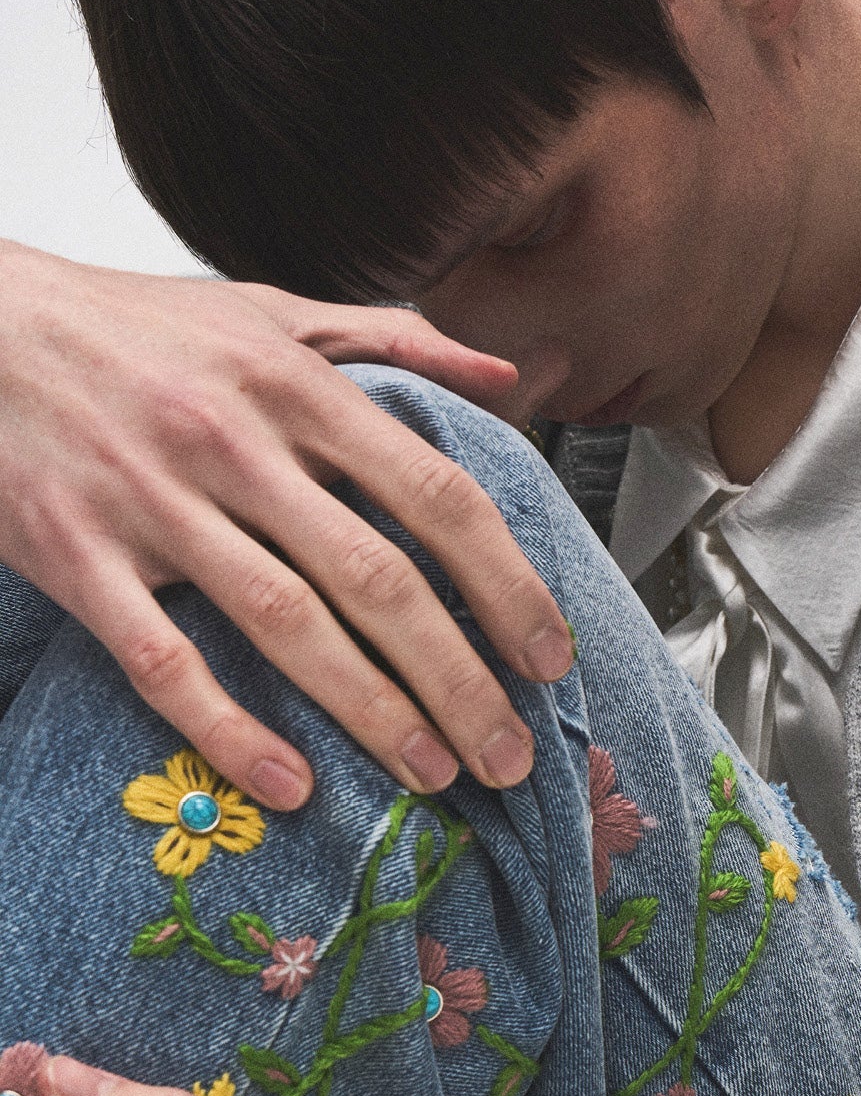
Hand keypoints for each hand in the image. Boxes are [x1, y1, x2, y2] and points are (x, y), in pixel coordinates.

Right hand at [0, 239, 574, 809]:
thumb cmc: (133, 326)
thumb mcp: (270, 310)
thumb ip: (397, 342)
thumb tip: (510, 375)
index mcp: (296, 386)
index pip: (435, 495)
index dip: (506, 584)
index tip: (550, 656)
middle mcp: (235, 444)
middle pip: (378, 579)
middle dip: (459, 679)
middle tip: (508, 756)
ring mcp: (152, 502)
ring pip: (286, 625)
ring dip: (372, 713)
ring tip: (433, 776)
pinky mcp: (75, 556)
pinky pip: (163, 661)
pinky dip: (228, 730)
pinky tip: (289, 786)